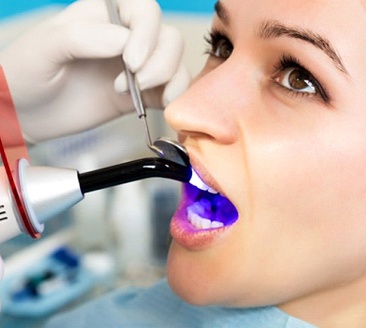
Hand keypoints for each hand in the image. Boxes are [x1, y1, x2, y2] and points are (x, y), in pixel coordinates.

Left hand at [0, 0, 188, 141]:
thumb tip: (124, 41)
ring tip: (138, 94)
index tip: (131, 62)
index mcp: (103, 16)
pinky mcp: (143, 95)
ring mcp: (137, 68)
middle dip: (160, 62)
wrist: (26, 115)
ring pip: (176, 62)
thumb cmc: (27, 75)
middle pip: (168, 37)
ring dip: (169, 79)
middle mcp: (126, 39)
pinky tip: (161, 106)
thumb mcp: (45, 48)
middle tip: (136, 82)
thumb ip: (82, 37)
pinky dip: (176, 97)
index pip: (144, 10)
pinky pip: (172, 90)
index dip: (146, 34)